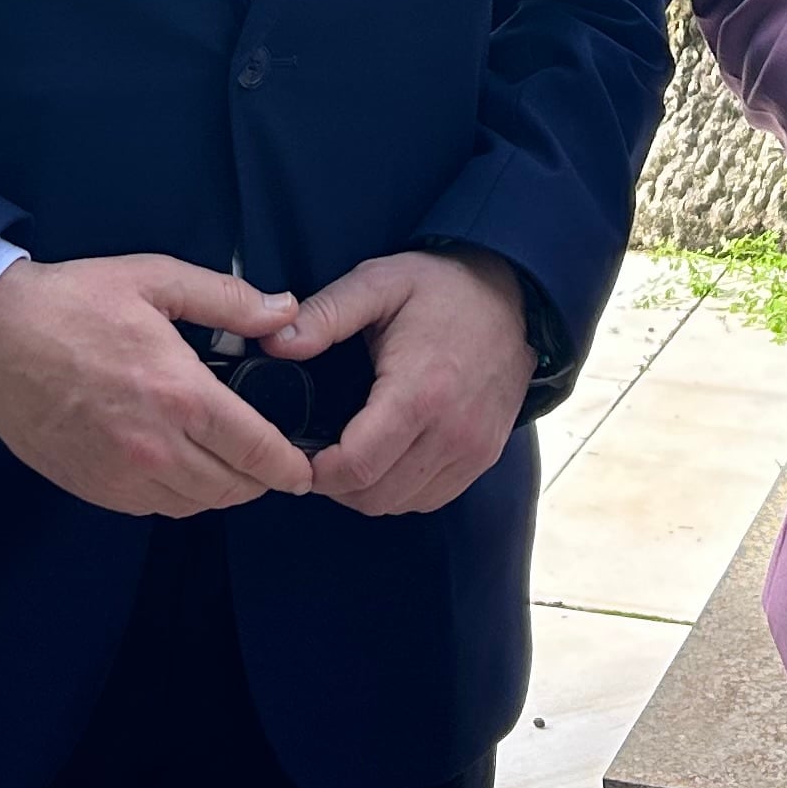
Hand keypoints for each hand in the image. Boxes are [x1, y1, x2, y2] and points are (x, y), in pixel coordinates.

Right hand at [0, 255, 318, 516]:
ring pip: (196, 505)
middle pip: (233, 489)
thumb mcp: (154, 280)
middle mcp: (155, 446)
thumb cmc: (71, 303)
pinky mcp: (93, 487)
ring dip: (220, 489)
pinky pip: (155, 507)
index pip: (257, 451)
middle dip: (261, 479)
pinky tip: (178, 464)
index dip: (290, 466)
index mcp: (179, 394)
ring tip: (225, 461)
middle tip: (268, 461)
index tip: (305, 468)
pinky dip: (178, 494)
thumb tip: (284, 311)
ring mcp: (121, 474)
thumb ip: (227, 300)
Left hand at [264, 249, 533, 515]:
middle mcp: (453, 431)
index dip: (315, 472)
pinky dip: (399, 490)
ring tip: (346, 455)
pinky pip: (430, 498)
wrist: (512, 294)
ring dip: (365, 491)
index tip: (296, 453)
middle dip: (334, 484)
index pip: (357, 466)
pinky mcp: (484, 457)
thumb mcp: (377, 283)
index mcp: (420, 392)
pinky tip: (384, 459)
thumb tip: (274, 343)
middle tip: (315, 455)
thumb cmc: (441, 288)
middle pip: (375, 495)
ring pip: (401, 504)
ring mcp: (473, 450)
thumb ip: (325, 314)